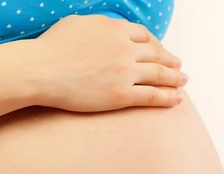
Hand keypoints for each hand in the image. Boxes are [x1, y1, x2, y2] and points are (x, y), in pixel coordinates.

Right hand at [30, 14, 187, 110]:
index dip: (157, 44)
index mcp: (115, 29)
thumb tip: (102, 28)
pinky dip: (168, 97)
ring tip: (183, 82)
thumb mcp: (76, 24)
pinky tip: (177, 99)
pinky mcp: (121, 95)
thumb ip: (96, 26)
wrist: (40, 70)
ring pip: (159, 74)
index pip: (144, 36)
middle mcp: (125, 48)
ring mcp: (125, 72)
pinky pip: (152, 96)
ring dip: (175, 79)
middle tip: (179, 67)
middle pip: (157, 54)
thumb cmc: (51, 48)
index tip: (161, 51)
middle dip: (170, 61)